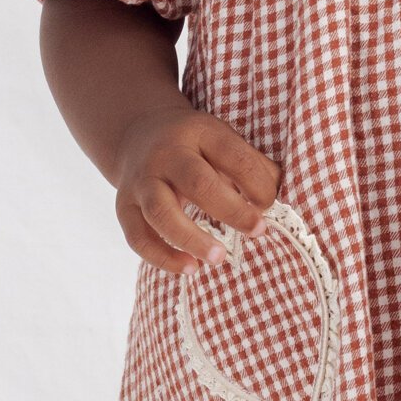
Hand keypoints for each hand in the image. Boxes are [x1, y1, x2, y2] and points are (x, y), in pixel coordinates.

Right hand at [113, 105, 280, 274]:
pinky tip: (189, 269)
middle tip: (258, 231)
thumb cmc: (196, 146)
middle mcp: (165, 154)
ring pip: (161, 212)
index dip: (256, 183)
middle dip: (231, 211)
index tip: (270, 205)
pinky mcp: (124, 206)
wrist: (137, 134)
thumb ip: (252, 167)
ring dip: (192, 239)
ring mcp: (141, 181)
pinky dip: (162, 257)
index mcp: (198, 132)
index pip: (233, 156)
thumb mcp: (223, 140)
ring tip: (220, 258)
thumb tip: (276, 202)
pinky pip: (138, 237)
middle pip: (197, 183)